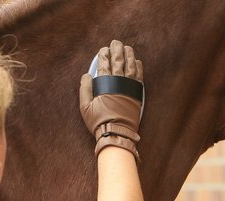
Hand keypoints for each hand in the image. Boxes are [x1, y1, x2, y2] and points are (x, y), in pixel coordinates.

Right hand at [79, 40, 143, 158]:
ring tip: (127, 48)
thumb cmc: (100, 122)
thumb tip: (87, 75)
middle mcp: (119, 83)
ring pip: (131, 66)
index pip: (104, 64)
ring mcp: (129, 87)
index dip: (104, 55)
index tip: (103, 50)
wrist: (117, 133)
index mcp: (105, 84)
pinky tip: (137, 61)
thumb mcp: (85, 107)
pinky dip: (138, 67)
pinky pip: (139, 76)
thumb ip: (85, 89)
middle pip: (119, 61)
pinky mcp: (137, 94)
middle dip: (117, 50)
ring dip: (129, 55)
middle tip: (116, 42)